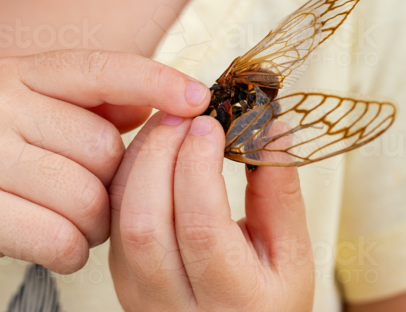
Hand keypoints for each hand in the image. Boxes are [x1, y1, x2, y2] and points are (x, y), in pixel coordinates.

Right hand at [0, 49, 211, 293]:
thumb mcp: (14, 118)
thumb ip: (80, 106)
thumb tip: (158, 99)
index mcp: (13, 75)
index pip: (103, 68)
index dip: (158, 82)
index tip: (200, 100)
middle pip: (105, 149)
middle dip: (109, 186)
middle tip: (80, 201)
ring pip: (88, 197)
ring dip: (90, 226)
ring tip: (58, 224)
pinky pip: (60, 237)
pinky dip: (67, 252)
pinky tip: (46, 247)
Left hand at [109, 111, 314, 311]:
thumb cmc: (269, 301)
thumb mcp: (293, 256)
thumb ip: (280, 194)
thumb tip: (271, 127)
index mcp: (235, 301)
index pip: (201, 227)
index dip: (199, 166)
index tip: (211, 122)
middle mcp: (177, 306)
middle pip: (146, 222)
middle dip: (160, 153)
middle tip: (183, 112)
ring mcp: (140, 296)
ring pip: (120, 219)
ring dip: (139, 159)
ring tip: (168, 122)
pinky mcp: (120, 280)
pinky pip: (112, 220)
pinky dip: (127, 176)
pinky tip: (152, 150)